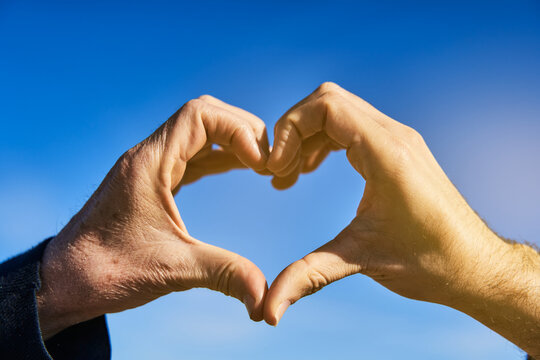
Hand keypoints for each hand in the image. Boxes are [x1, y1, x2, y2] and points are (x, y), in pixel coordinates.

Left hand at [37, 95, 269, 338]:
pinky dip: (218, 157)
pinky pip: (191, 155)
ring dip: (231, 142)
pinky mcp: (152, 182)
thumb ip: (223, 274)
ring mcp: (149, 168)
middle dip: (241, 130)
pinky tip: (238, 169)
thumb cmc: (106, 271)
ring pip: (197, 133)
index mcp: (149, 164)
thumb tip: (265, 296)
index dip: (238, 130)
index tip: (259, 163)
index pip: (199, 115)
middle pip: (202, 115)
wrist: (62, 282)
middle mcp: (148, 156)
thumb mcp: (171, 269)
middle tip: (268, 159)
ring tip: (261, 164)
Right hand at [264, 82, 539, 355]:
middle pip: (328, 100)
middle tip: (278, 172)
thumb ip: (308, 275)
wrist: (474, 265)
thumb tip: (268, 310)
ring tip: (290, 175)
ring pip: (339, 111)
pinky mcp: (398, 149)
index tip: (275, 169)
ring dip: (307, 136)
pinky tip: (312, 169)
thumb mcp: (362, 260)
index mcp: (387, 154)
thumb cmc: (429, 262)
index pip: (327, 106)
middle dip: (293, 131)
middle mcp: (395, 136)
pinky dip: (324, 141)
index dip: (290, 130)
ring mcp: (399, 139)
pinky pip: (352, 126)